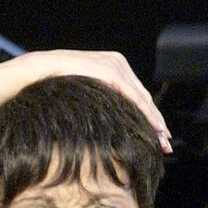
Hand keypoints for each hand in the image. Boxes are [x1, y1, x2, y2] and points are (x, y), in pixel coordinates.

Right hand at [29, 49, 171, 152]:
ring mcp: (115, 65)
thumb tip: (108, 123)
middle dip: (156, 123)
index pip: (138, 97)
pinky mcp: (110, 71)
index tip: (159, 137)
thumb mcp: (87, 94)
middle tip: (166, 145)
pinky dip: (145, 113)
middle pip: (144, 98)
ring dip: (154, 122)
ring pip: (142, 99)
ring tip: (162, 141)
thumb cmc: (58, 86)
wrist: (41, 70)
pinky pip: (133, 96)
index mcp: (115, 67)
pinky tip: (154, 127)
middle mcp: (119, 63)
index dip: (150, 117)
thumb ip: (102, 101)